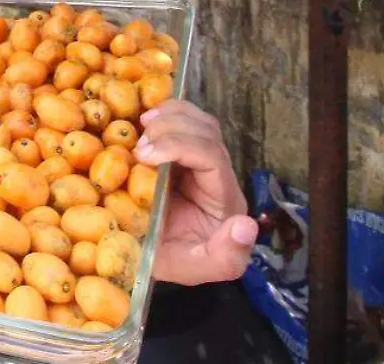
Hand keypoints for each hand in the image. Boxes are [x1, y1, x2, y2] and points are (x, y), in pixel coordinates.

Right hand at [134, 99, 258, 285]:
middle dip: (171, 129)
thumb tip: (245, 225)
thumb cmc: (171, 262)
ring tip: (142, 129)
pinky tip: (147, 121)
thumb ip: (225, 258)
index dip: (178, 146)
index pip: (212, 157)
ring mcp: (204, 161)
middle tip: (138, 148)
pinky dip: (167, 113)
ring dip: (170, 116)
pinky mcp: (186, 153)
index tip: (143, 155)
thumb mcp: (193, 270)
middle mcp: (220, 176)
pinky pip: (186, 121)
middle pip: (208, 132)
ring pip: (200, 121)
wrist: (149, 256)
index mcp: (225, 201)